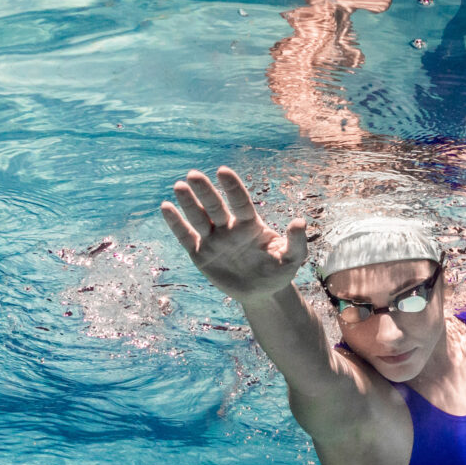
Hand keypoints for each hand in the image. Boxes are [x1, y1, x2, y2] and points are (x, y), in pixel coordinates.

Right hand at [160, 167, 310, 303]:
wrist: (262, 293)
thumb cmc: (278, 271)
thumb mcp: (292, 258)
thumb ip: (296, 241)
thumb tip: (299, 221)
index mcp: (250, 225)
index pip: (240, 202)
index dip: (232, 187)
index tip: (222, 171)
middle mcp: (229, 228)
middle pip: (215, 207)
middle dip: (205, 192)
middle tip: (193, 175)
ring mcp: (213, 240)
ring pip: (199, 218)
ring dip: (189, 203)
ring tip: (179, 186)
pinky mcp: (200, 254)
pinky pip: (186, 237)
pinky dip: (176, 223)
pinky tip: (166, 207)